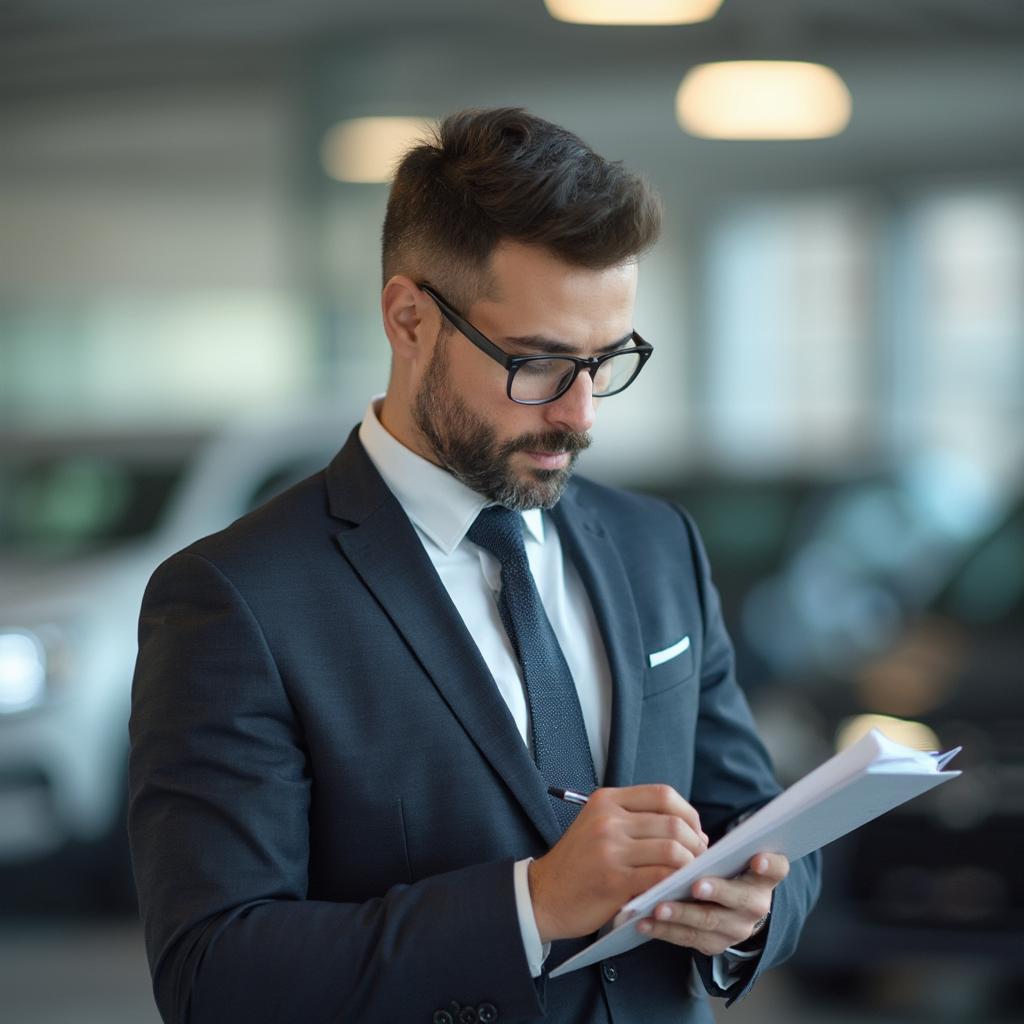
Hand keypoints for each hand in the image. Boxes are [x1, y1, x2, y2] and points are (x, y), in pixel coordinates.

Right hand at [528, 785, 707, 943]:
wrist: (543, 895)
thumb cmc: (576, 865)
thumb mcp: (598, 826)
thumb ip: (634, 820)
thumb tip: (687, 829)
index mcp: (606, 801)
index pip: (663, 795)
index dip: (689, 814)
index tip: (696, 833)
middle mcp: (608, 819)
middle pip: (673, 822)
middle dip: (696, 843)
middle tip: (700, 860)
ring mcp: (610, 848)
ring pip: (673, 849)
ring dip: (691, 865)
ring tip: (691, 876)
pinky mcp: (614, 879)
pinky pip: (661, 876)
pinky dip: (677, 884)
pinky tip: (677, 890)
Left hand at [635, 852, 787, 955]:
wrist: (730, 906)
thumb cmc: (725, 868)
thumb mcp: (732, 855)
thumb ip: (724, 847)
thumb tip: (695, 833)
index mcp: (763, 877)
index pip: (776, 868)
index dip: (768, 864)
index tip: (756, 859)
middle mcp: (755, 905)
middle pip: (739, 899)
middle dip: (716, 891)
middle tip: (695, 886)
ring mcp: (736, 928)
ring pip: (709, 921)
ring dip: (681, 914)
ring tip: (658, 907)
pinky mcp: (715, 944)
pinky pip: (688, 938)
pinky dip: (664, 930)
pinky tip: (645, 922)